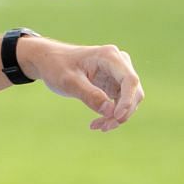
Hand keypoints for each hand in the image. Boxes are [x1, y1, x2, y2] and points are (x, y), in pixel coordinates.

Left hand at [17, 38, 144, 131]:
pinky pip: (120, 104)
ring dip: (116, 117)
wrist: (49, 61)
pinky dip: (111, 115)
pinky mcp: (114, 85)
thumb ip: (89, 95)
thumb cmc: (57, 66)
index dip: (128, 100)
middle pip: (133, 92)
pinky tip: (96, 124)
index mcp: (109, 56)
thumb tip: (110, 112)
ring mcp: (118, 74)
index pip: (129, 80)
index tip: (116, 117)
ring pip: (129, 101)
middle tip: (104, 127)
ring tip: (97, 126)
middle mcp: (119, 63)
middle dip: (121, 112)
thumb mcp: (68, 81)